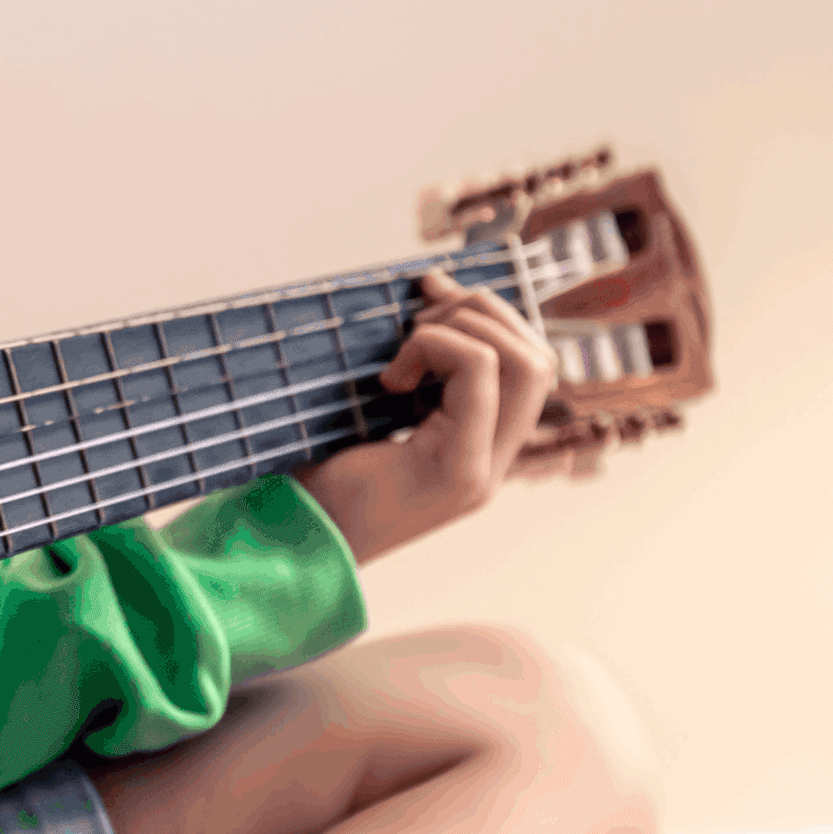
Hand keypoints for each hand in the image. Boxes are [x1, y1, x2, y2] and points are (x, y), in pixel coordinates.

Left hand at [292, 273, 556, 562]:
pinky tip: (391, 381)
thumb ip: (413, 368)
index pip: (530, 366)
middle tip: (417, 318)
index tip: (429, 293)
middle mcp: (494, 460)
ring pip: (527, 364)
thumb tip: (429, 293)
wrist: (292, 540)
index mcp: (479, 446)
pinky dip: (436, 348)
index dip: (490, 315)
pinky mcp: (461, 472)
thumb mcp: (373, 410)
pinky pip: (481, 375)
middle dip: (483, 313)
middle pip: (540, 360)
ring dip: (463, 329)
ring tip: (405, 349)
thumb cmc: (318, 475)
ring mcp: (484, 471)